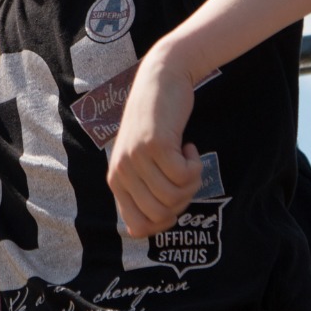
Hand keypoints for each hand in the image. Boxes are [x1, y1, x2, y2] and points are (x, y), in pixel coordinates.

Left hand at [106, 56, 202, 237]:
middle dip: (182, 201)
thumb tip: (145, 231)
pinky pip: (185, 175)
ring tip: (187, 159)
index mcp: (115, 180)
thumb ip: (141, 191)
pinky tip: (189, 145)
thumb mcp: (140, 160)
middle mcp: (121, 171)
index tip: (176, 200)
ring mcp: (137, 157)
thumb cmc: (155, 124)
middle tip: (185, 174)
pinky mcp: (155, 143)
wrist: (160, 80)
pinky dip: (195, 164)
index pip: (139, 227)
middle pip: (161, 214)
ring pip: (174, 196)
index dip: (164, 222)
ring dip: (192, 181)